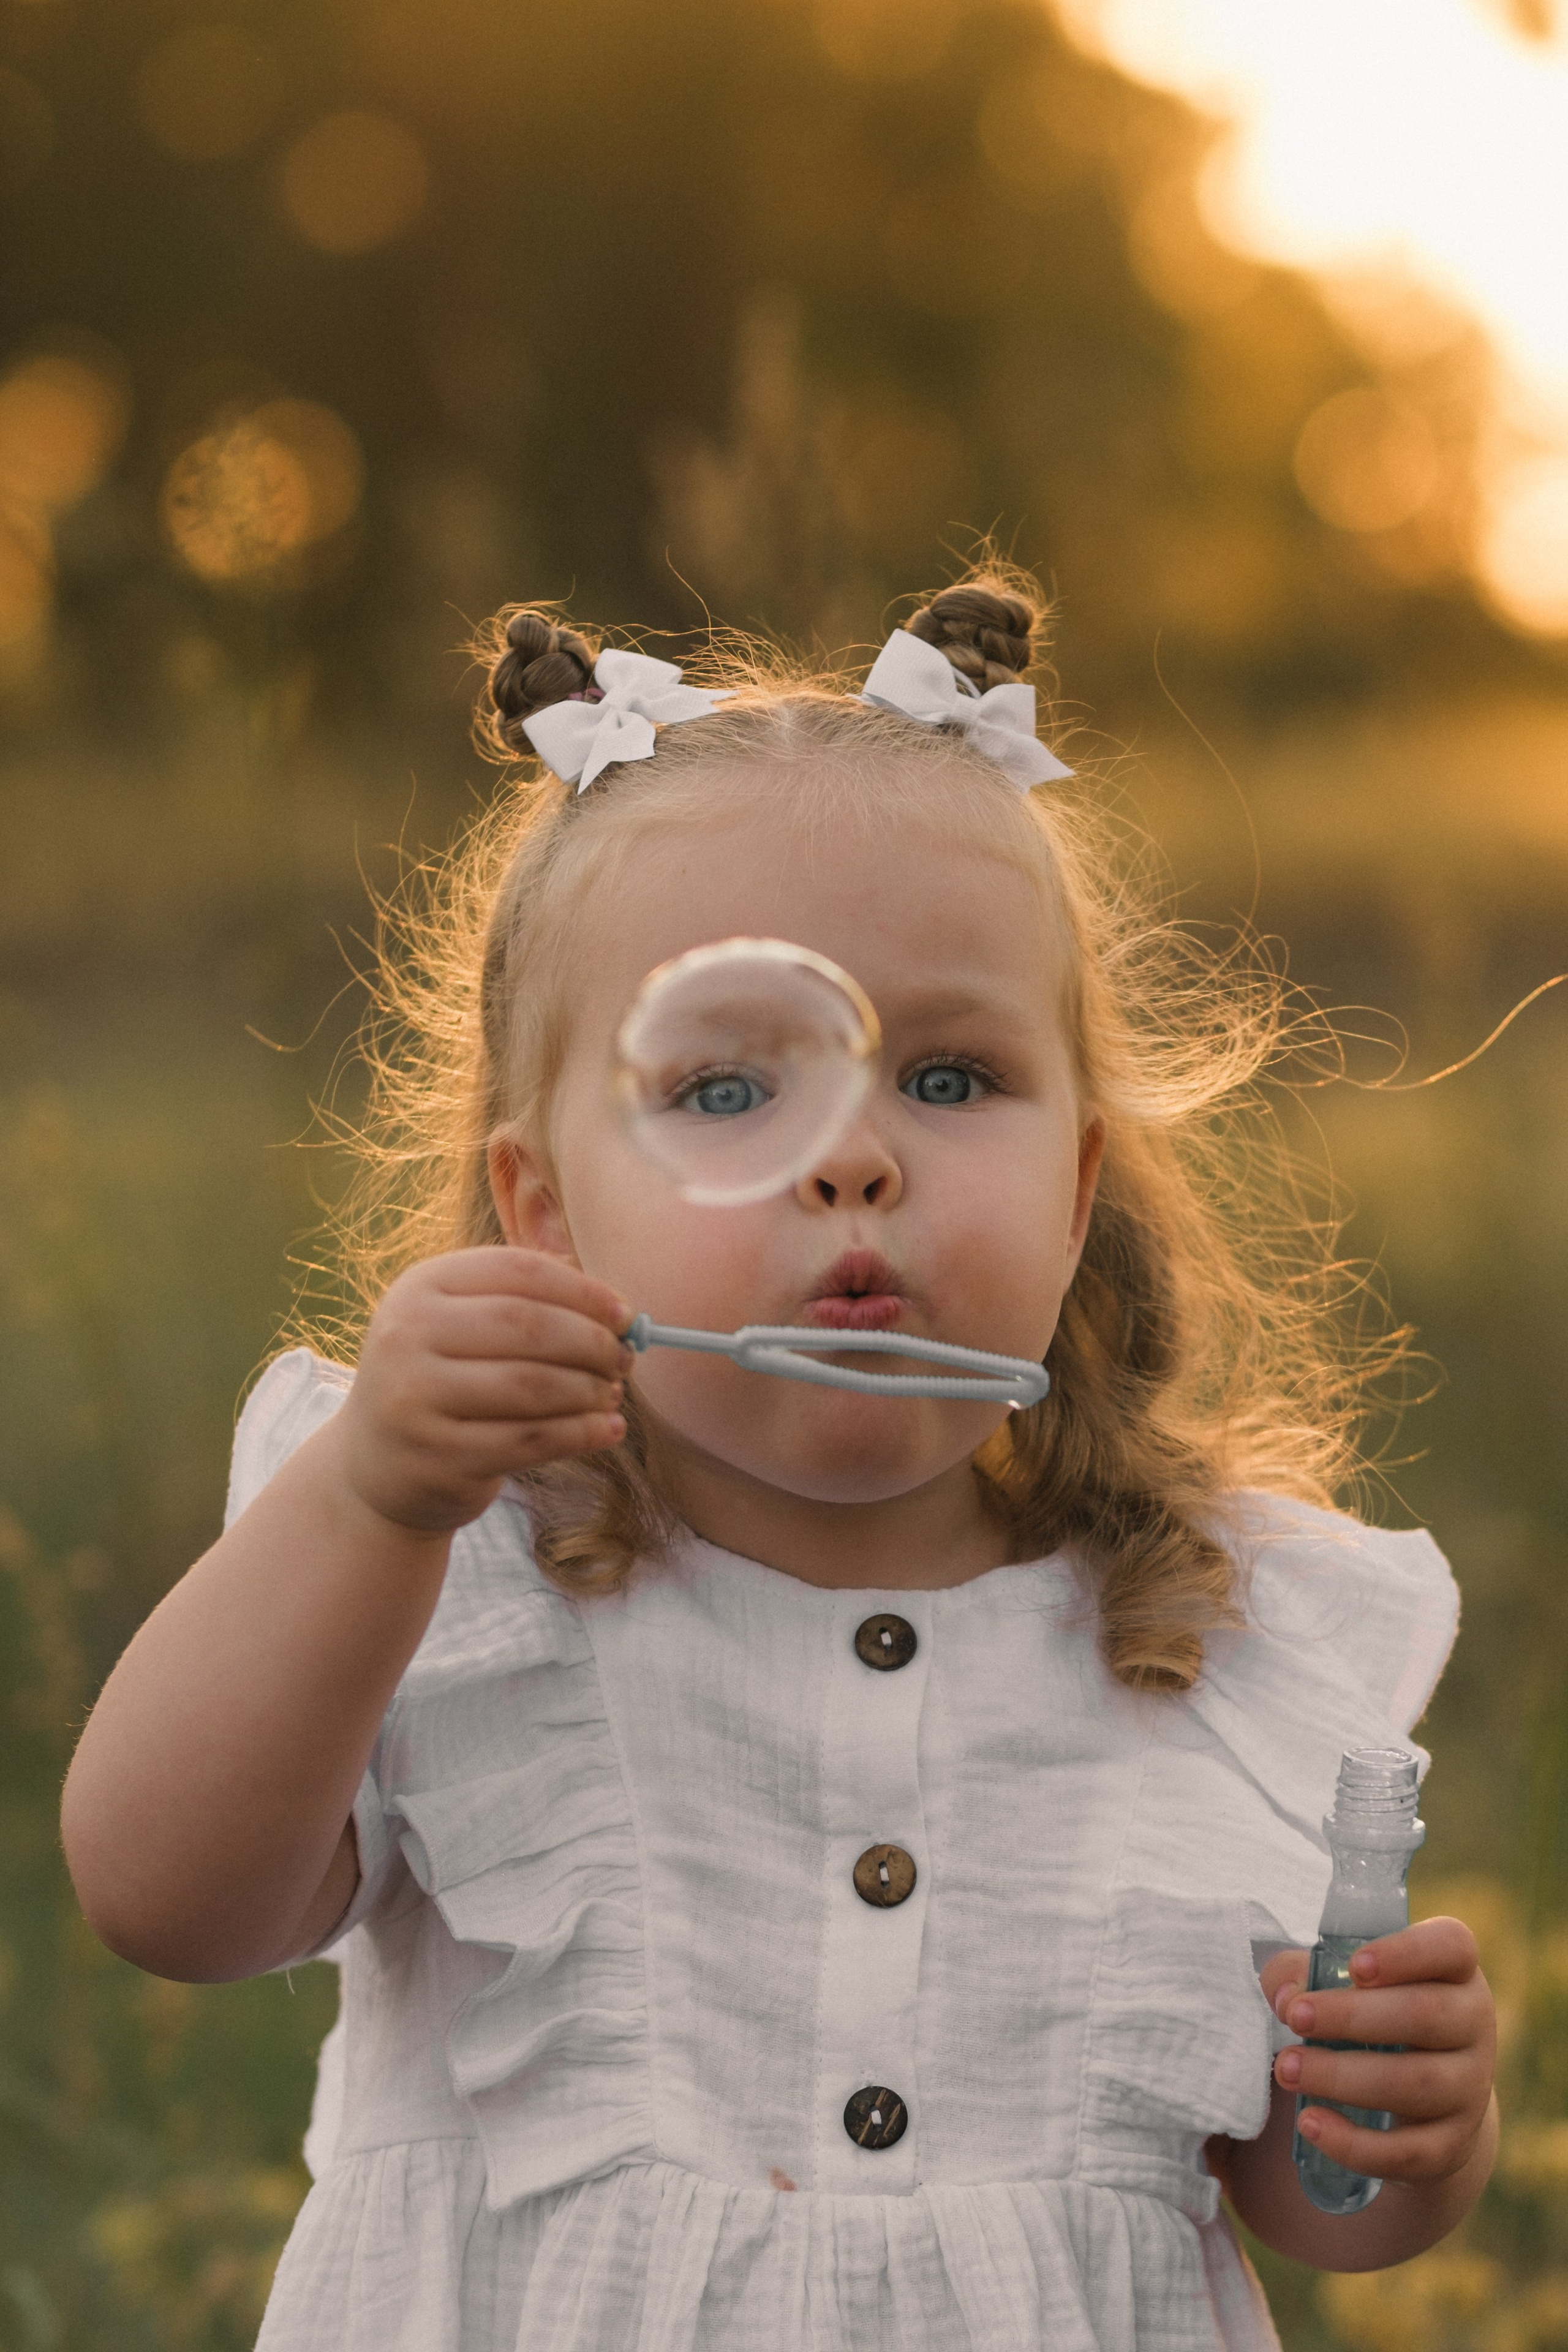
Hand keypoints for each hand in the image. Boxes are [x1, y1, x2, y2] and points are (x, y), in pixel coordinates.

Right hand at [331, 1247, 632, 1533]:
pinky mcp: (437, 1458)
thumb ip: (526, 1303)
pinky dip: (581, 1434)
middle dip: (592, 1341)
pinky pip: (531, 1441)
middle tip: (625, 1358)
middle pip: (528, 1325)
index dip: (583, 1290)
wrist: (373, 1466)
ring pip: (534, 1386)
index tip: (625, 1314)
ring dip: (590, 1390)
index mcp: (419, 1288)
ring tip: (612, 1394)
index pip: (517, 1270)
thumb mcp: (460, 1327)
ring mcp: (415, 1399)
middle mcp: (407, 1336)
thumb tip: (617, 1308)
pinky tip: (607, 1429)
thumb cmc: (441, 1383)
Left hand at [1259, 1917, 1496, 2188]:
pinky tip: (1310, 2124)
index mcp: (1453, 1971)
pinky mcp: (1453, 2145)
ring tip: (1286, 2069)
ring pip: (1415, 2084)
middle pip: (1424, 2014)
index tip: (1356, 1965)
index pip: (1451, 1946)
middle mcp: (1474, 2025)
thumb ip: (1303, 1973)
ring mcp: (1471, 2089)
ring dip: (1343, 2077)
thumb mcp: (1346, 1982)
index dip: (1407, 1953)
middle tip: (1294, 2018)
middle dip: (1352, 2017)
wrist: (1426, 2102)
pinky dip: (1355, 2143)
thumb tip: (1284, 1997)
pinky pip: (1409, 2152)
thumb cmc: (1373, 2016)